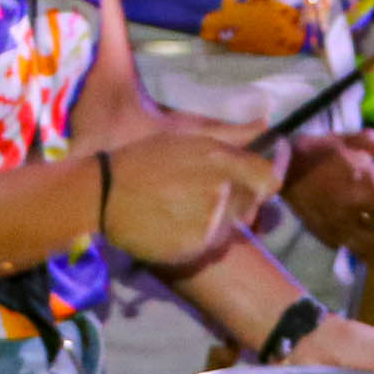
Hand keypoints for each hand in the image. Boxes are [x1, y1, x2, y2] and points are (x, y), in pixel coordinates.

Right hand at [100, 125, 281, 269]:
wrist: (102, 194)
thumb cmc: (142, 159)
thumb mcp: (184, 136)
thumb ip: (231, 135)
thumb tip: (267, 125)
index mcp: (219, 160)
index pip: (271, 179)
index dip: (267, 180)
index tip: (260, 181)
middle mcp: (220, 192)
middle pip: (253, 205)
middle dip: (239, 200)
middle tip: (206, 195)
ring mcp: (209, 223)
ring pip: (233, 226)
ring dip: (219, 220)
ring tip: (184, 209)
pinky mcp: (195, 248)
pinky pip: (212, 246)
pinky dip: (200, 238)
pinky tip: (175, 226)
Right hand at [283, 126, 373, 252]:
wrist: (287, 164)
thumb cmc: (325, 150)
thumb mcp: (359, 138)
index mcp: (369, 189)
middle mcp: (357, 213)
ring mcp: (339, 227)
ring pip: (367, 249)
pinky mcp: (323, 235)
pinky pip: (346, 247)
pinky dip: (354, 244)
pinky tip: (354, 235)